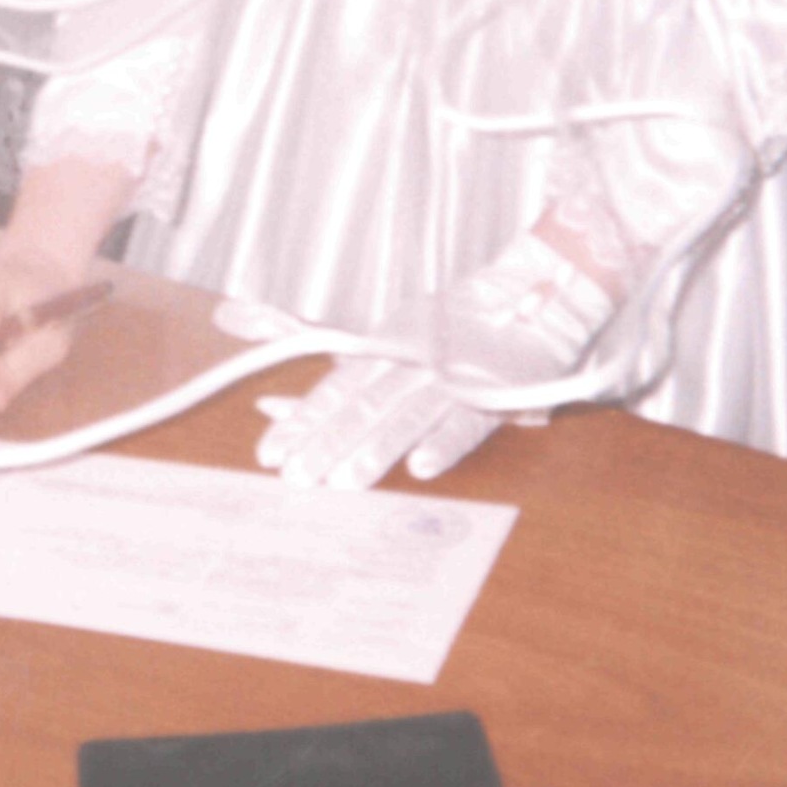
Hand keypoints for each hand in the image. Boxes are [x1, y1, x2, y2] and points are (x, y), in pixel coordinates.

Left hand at [255, 358, 507, 488]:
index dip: (302, 421)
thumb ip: (337, 382)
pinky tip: (420, 467)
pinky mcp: (489, 395)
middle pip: (364, 406)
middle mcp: (411, 362)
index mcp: (383, 349)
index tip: (271, 453)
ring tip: (345, 482)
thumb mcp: (387, 348)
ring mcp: (450, 379)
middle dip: (328, 443)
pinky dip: (442, 443)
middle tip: (298, 477)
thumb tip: (271, 407)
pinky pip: (464, 422)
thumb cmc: (440, 334)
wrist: (515, 304)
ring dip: (376, 449)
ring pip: (407, 415)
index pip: (335, 390)